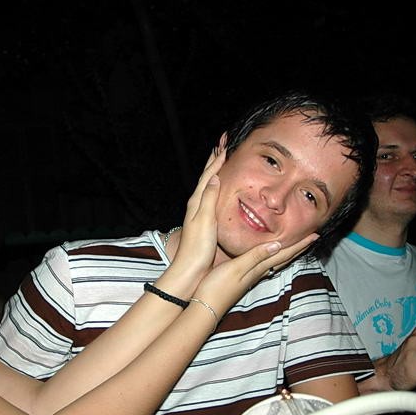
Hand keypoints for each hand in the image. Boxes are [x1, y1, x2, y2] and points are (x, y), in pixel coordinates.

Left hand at [170, 141, 226, 278]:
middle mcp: (196, 205)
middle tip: (222, 146)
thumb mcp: (205, 220)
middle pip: (205, 177)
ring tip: (221, 161)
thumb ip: (209, 198)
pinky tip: (219, 189)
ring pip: (207, 186)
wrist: (190, 269)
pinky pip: (210, 197)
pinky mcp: (203, 222)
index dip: (216, 160)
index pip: (207, 176)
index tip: (225, 145)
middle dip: (213, 161)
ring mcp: (199, 213)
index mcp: (197, 202)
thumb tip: (214, 177)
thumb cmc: (197, 247)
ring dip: (214, 172)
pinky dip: (216, 186)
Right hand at [192, 231, 318, 317]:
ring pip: (275, 263)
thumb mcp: (236, 268)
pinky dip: (272, 258)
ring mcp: (250, 278)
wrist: (203, 308)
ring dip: (287, 253)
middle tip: (311, 238)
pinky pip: (264, 266)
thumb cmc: (216, 287)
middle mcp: (258, 273)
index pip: (283, 254)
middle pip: (283, 259)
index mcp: (258, 269)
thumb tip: (278, 244)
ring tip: (296, 246)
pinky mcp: (242, 280)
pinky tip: (268, 257)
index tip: (315, 235)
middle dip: (297, 248)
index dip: (299, 245)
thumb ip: (255, 256)